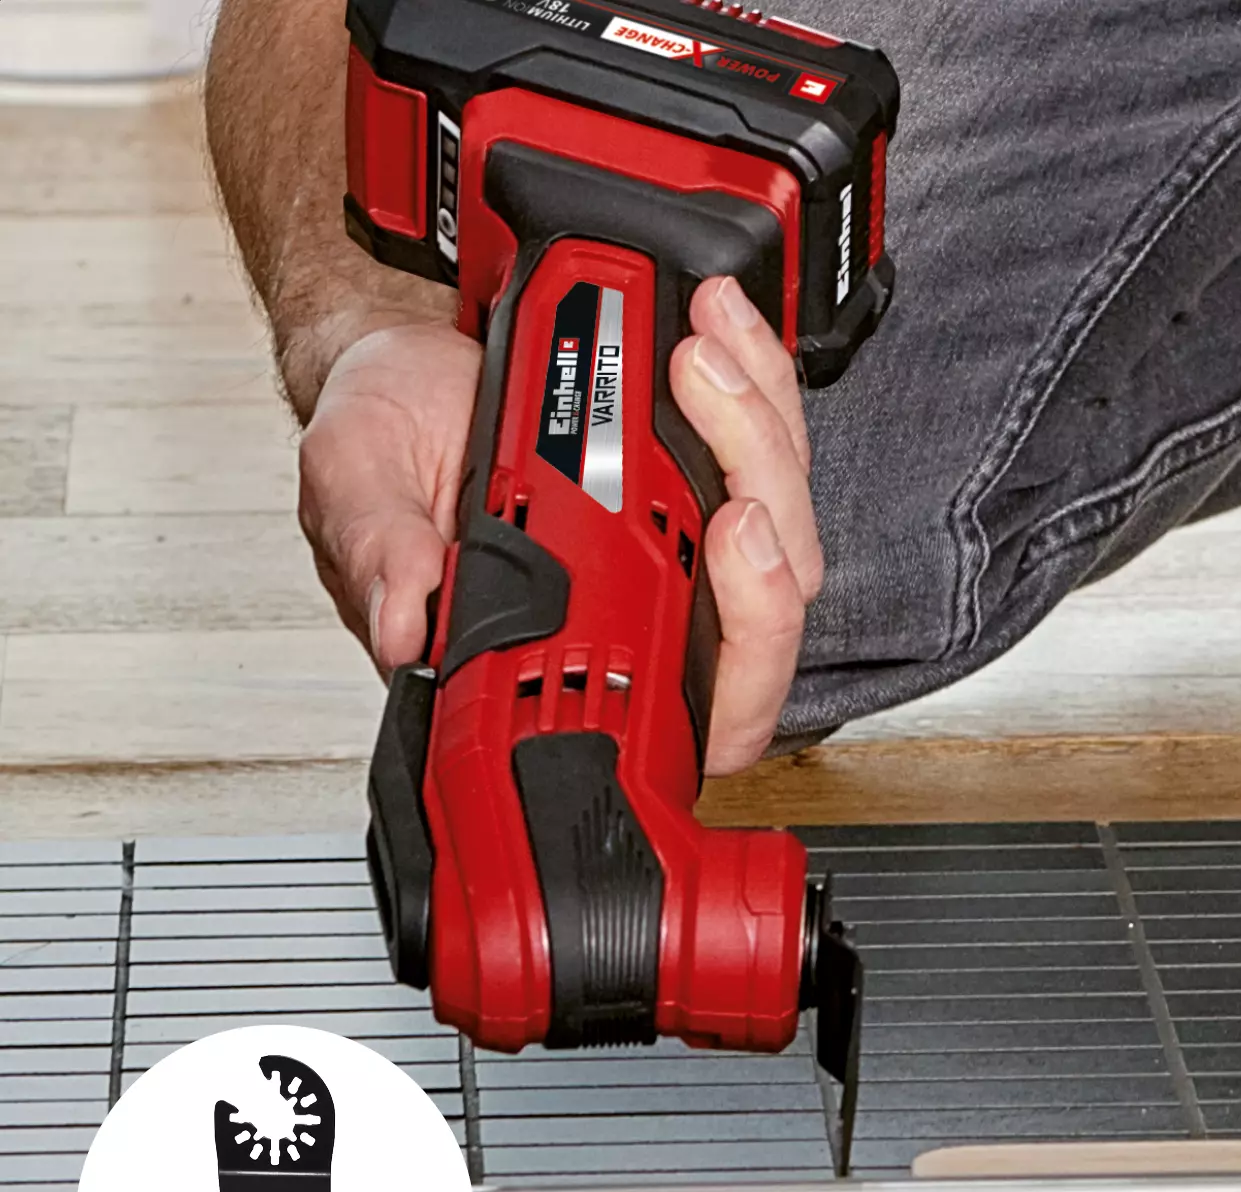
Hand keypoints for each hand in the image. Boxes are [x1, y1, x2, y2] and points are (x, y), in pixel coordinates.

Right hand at [296, 276, 819, 775]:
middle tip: (724, 442)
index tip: (726, 537)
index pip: (688, 711)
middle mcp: (641, 615)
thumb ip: (376, 552)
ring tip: (702, 351)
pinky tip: (723, 326)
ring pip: (783, 530)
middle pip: (765, 620)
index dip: (736, 640)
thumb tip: (401, 619)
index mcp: (562, 654)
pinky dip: (759, 379)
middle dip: (767, 521)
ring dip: (760, 431)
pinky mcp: (704, 480)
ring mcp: (682, 552)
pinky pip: (770, 449)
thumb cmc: (389, 447)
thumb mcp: (353, 488)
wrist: (401, 368)